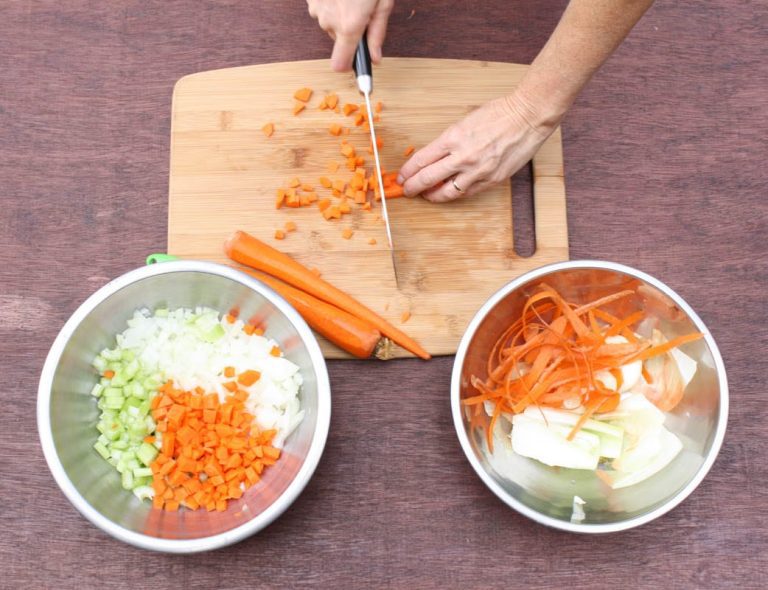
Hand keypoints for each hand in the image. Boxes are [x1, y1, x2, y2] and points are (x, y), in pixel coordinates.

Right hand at [307, 0, 393, 71]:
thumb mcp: (382, 2)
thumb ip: (377, 33)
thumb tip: (375, 58)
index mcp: (349, 26)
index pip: (340, 64)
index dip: (349, 65)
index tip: (355, 65)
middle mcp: (329, 20)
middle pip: (339, 39)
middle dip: (349, 29)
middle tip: (360, 10)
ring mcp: (316, 8)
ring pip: (329, 22)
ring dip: (339, 14)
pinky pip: (321, 8)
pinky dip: (330, 3)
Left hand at [397, 92, 558, 201]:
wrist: (528, 117)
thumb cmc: (499, 113)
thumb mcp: (464, 122)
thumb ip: (449, 141)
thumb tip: (434, 156)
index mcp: (453, 138)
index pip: (421, 160)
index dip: (408, 171)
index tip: (402, 177)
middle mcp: (462, 157)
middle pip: (428, 178)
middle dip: (413, 187)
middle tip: (407, 191)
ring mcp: (478, 171)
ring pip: (447, 192)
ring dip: (433, 195)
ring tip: (427, 196)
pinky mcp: (492, 180)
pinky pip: (467, 192)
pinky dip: (456, 194)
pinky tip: (449, 193)